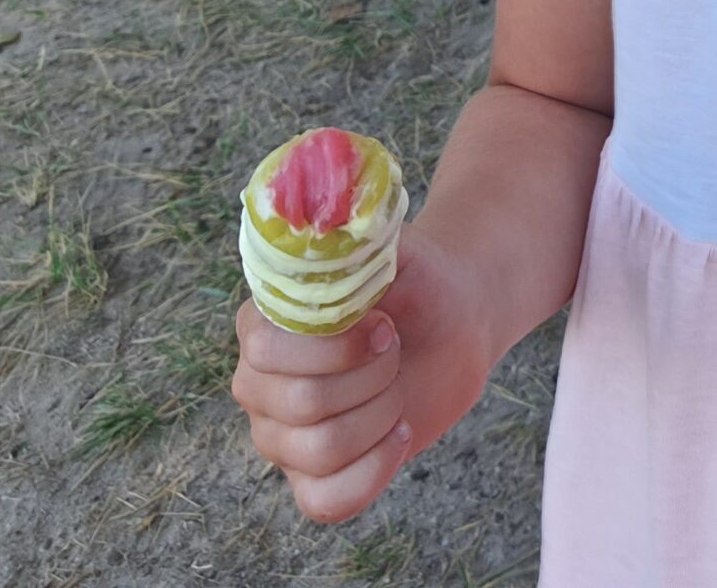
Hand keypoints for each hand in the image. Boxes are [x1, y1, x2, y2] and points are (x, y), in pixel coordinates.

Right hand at [229, 225, 493, 523]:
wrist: (457, 315)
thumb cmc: (419, 275)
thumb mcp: (390, 243)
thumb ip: (349, 232)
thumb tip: (325, 215)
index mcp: (261, 324)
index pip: (265, 353)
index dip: (336, 347)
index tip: (385, 323)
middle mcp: (258, 383)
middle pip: (298, 408)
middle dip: (370, 378)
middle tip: (395, 348)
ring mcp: (281, 435)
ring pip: (317, 454)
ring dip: (379, 418)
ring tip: (397, 386)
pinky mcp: (316, 475)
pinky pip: (324, 502)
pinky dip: (372, 473)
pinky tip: (399, 432)